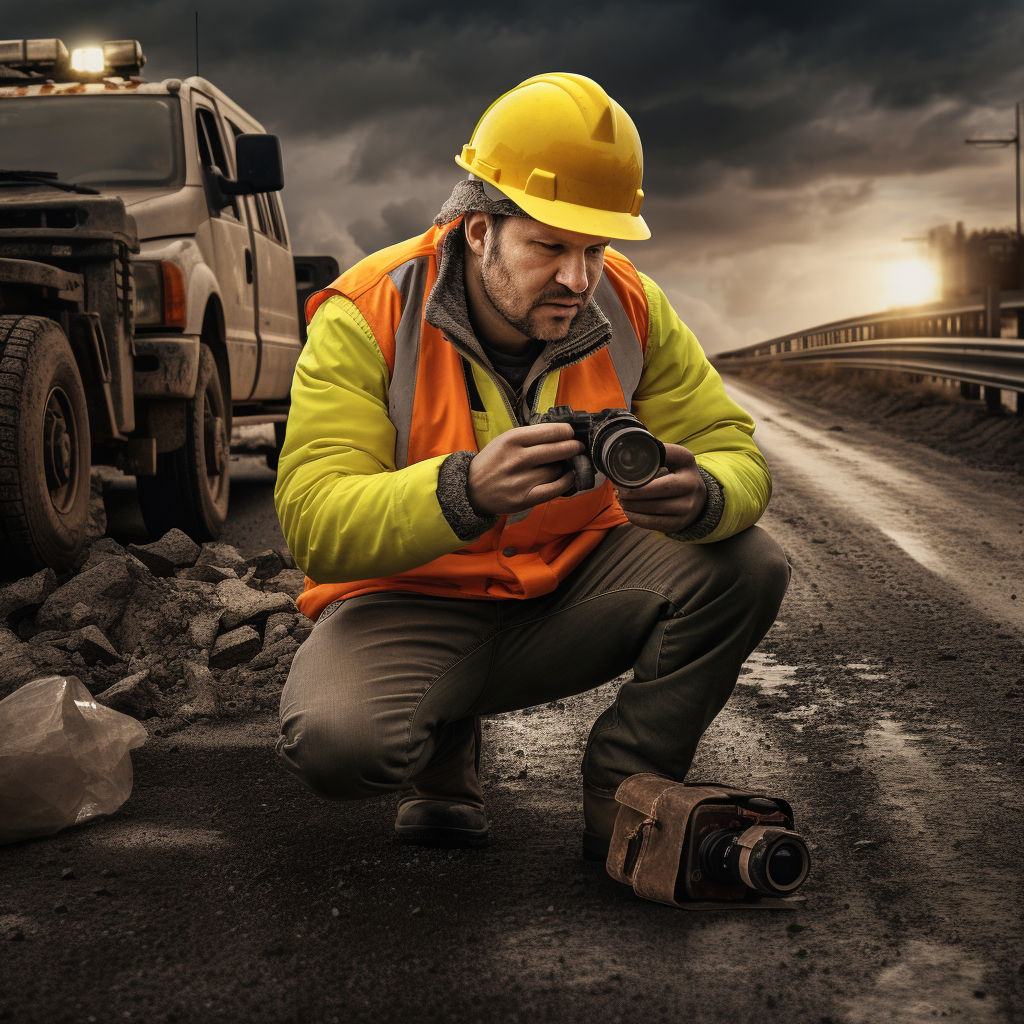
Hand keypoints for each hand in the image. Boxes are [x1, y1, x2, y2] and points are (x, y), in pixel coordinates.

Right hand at [467, 423, 583, 515]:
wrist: (471, 489)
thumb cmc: (493, 462)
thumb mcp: (504, 440)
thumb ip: (530, 437)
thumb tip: (562, 434)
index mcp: (511, 439)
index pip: (549, 431)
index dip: (566, 431)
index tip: (570, 433)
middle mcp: (516, 458)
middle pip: (557, 450)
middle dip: (572, 447)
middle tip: (577, 447)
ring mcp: (521, 480)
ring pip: (556, 469)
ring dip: (563, 466)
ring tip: (560, 465)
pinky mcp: (525, 498)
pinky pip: (555, 488)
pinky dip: (566, 481)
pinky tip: (568, 476)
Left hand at [614, 443, 706, 532]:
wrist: (700, 500)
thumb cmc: (680, 474)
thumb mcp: (677, 458)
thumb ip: (659, 451)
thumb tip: (631, 449)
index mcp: (687, 464)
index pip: (658, 463)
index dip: (635, 471)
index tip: (619, 471)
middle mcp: (690, 487)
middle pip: (650, 491)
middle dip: (628, 490)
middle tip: (617, 487)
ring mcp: (685, 509)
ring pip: (647, 508)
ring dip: (628, 504)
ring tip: (620, 497)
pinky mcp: (677, 525)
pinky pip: (648, 522)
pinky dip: (633, 516)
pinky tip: (628, 509)